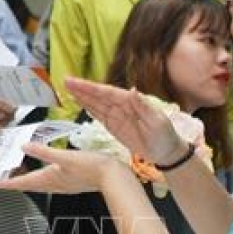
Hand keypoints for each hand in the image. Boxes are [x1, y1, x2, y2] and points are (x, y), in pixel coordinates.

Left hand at [0, 142, 128, 193]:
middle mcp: (55, 184)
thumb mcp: (65, 156)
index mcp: (50, 178)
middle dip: (17, 183)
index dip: (10, 183)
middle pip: (31, 185)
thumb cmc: (91, 167)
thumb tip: (25, 146)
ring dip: (29, 181)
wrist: (113, 177)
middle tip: (4, 180)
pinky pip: (51, 181)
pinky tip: (46, 172)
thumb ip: (44, 151)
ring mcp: (64, 184)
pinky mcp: (72, 182)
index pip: (25, 182)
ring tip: (20, 176)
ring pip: (41, 184)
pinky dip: (42, 178)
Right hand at [65, 77, 188, 165]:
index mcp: (131, 102)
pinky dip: (88, 107)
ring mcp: (117, 115)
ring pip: (96, 103)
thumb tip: (133, 90)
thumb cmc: (165, 136)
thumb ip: (143, 106)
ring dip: (82, 96)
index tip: (77, 82)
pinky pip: (98, 115)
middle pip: (98, 95)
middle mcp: (122, 106)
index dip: (91, 88)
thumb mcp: (157, 121)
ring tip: (67, 88)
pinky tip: (79, 101)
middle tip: (66, 81)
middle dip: (82, 88)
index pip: (108, 93)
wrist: (167, 152)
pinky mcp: (114, 126)